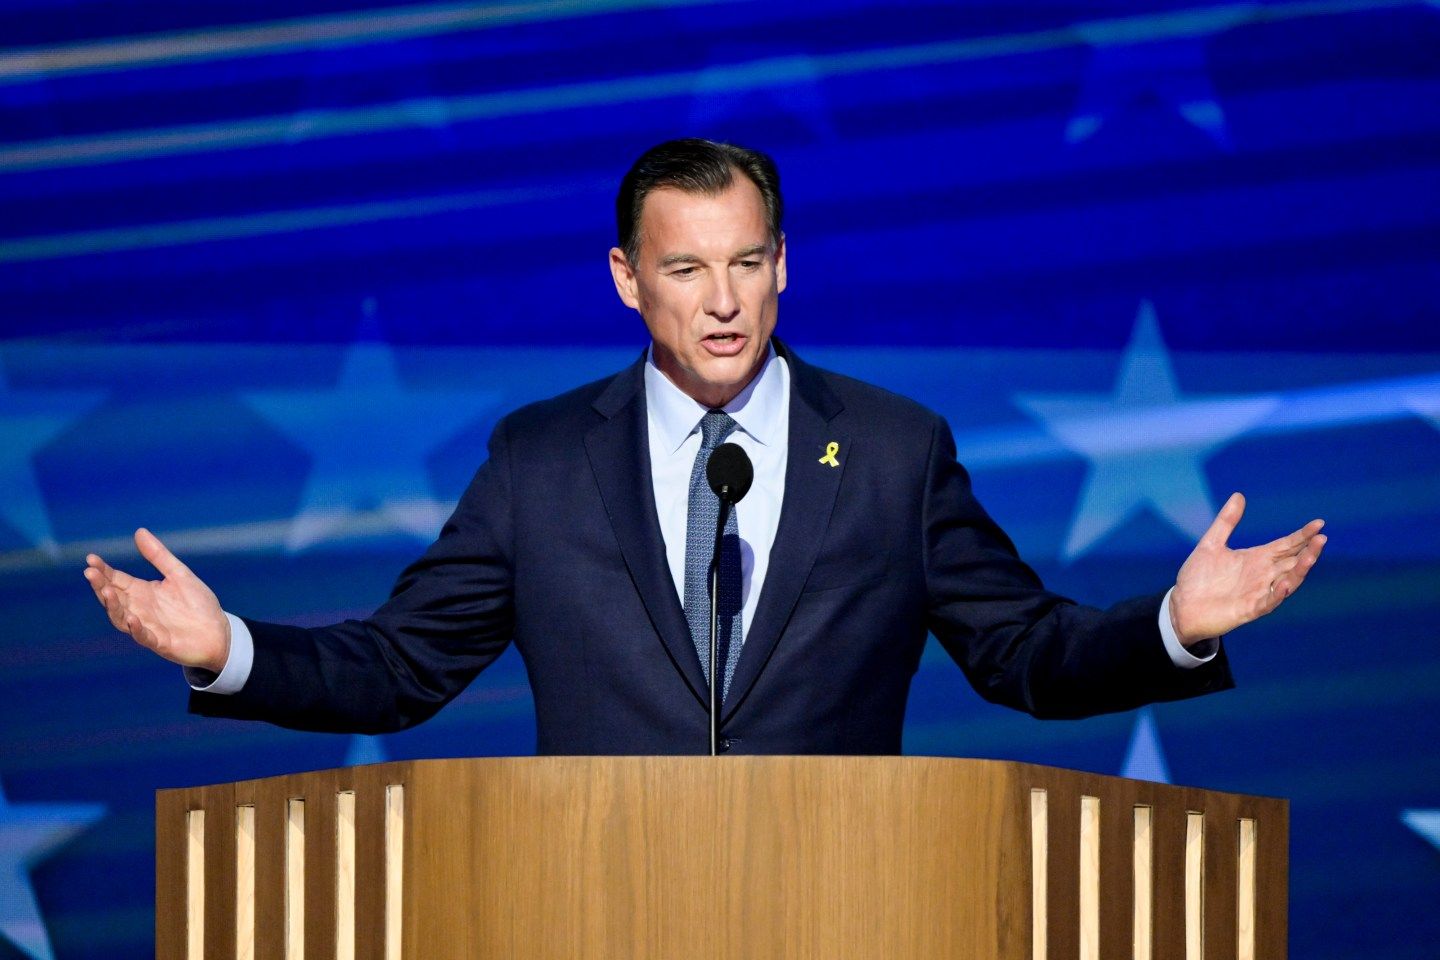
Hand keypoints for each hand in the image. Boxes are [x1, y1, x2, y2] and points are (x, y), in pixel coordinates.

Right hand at [83, 528, 229, 672]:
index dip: (103, 570)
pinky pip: (144, 636)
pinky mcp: (160, 642)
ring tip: (107, 592)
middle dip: (101, 585)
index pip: (116, 579)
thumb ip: (158, 556)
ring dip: (113, 606)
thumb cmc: (198, 604)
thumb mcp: (179, 574)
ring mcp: (147, 626)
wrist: (218, 632)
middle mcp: (139, 609)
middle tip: (90, 573)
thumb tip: (139, 531)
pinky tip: (132, 619)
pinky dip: (136, 629)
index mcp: (142, 592)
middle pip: (114, 597)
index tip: (91, 559)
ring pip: (121, 618)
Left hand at [1170, 493, 1326, 646]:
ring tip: (1311, 556)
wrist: (1180, 606)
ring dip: (1300, 570)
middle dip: (1308, 551)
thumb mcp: (1211, 544)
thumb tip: (1239, 495)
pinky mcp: (1248, 610)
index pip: (1286, 545)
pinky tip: (1284, 584)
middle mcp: (1262, 575)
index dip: (1302, 535)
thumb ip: (1226, 522)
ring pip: (1287, 582)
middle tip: (1322, 538)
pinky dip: (1277, 594)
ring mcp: (1257, 593)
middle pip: (1292, 562)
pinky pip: (1267, 602)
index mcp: (1256, 559)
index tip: (1319, 523)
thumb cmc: (1198, 578)